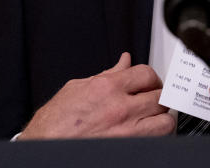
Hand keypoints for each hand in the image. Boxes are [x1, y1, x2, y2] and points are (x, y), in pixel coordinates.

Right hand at [17, 52, 173, 138]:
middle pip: (159, 95)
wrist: (45, 145)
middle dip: (158, 95)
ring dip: (162, 117)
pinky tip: (150, 132)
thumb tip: (124, 63)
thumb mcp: (77, 88)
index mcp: (107, 88)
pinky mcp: (127, 148)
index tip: (149, 82)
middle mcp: (119, 108)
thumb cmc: (55, 121)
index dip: (151, 77)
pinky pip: (156, 140)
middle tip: (153, 98)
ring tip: (154, 117)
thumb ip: (106, 74)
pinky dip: (157, 135)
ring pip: (164, 119)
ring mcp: (126, 131)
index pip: (146, 73)